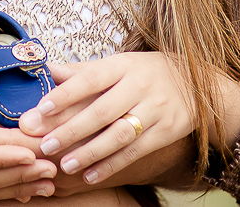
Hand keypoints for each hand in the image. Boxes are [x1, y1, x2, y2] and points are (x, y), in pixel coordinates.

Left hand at [16, 53, 239, 186]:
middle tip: (44, 145)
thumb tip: (45, 70)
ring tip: (65, 165)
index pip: (90, 78)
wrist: (197, 84)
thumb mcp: (118, 64)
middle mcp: (140, 85)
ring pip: (119, 134)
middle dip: (71, 130)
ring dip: (90, 152)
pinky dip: (112, 165)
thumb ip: (81, 71)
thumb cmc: (144, 73)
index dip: (66, 94)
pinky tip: (90, 175)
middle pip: (102, 110)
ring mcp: (156, 108)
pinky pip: (136, 151)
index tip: (41, 109)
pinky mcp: (166, 131)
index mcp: (122, 65)